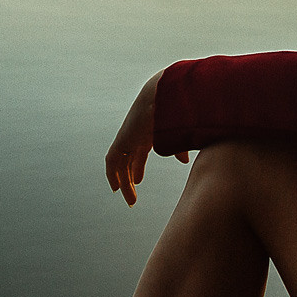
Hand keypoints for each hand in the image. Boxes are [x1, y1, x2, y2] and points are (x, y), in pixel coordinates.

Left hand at [105, 71, 188, 205]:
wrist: (163, 97)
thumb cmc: (177, 112)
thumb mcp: (180, 135)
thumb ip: (181, 148)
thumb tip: (184, 162)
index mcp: (148, 131)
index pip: (139, 152)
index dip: (137, 167)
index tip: (138, 181)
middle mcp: (136, 134)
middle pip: (129, 159)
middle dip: (129, 177)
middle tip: (132, 197)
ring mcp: (127, 136)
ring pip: (120, 163)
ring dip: (123, 182)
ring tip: (129, 200)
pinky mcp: (122, 140)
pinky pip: (112, 161)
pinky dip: (112, 174)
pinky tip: (116, 188)